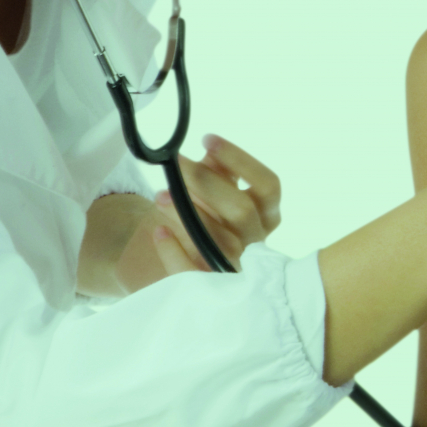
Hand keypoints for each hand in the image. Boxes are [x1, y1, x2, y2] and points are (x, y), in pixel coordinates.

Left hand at [150, 134, 281, 276]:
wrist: (191, 261)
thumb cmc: (211, 218)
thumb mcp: (218, 193)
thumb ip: (219, 172)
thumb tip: (211, 149)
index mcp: (267, 214)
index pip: (269, 186)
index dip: (241, 161)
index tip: (207, 139)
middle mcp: (258, 241)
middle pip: (242, 210)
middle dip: (207, 182)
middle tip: (176, 162)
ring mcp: (236, 266)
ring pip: (218, 241)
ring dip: (187, 214)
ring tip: (160, 195)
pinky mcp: (211, 287)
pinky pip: (193, 273)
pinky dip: (174, 251)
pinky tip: (158, 231)